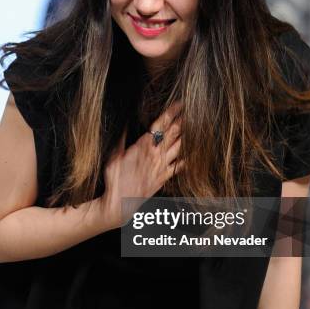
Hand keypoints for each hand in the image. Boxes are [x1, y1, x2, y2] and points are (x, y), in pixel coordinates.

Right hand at [99, 101, 184, 229]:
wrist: (120, 204)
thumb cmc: (114, 180)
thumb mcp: (113, 157)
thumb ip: (121, 141)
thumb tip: (125, 125)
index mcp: (143, 146)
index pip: (160, 125)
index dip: (170, 113)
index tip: (179, 104)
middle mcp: (155, 155)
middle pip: (172, 134)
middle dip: (182, 121)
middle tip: (191, 111)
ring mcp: (161, 167)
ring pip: (178, 147)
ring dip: (187, 136)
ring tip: (195, 127)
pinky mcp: (163, 178)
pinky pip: (179, 167)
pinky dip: (187, 159)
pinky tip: (194, 155)